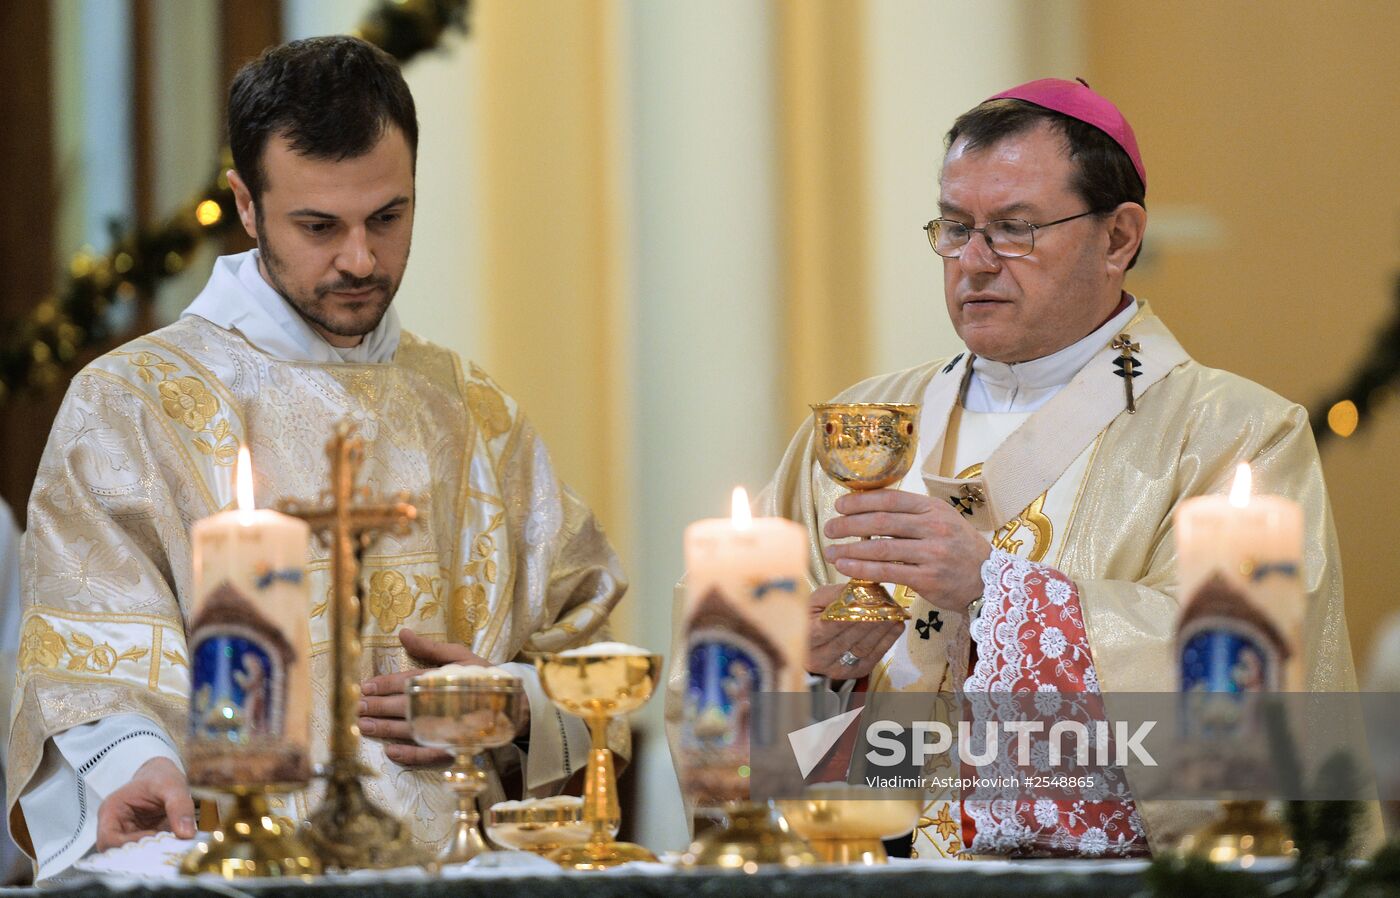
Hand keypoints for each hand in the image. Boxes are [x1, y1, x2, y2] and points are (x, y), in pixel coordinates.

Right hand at [96, 757, 194, 850]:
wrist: (164, 776)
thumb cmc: (161, 777)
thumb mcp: (172, 786)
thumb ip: (180, 806)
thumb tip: (186, 834)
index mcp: (111, 811)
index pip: (108, 840)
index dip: (129, 844)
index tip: (154, 838)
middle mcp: (114, 827)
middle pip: (117, 853)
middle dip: (140, 854)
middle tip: (165, 848)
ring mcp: (126, 835)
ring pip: (131, 857)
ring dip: (151, 856)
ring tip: (171, 846)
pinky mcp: (139, 841)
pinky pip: (145, 854)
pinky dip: (158, 853)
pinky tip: (173, 846)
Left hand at [360, 629, 528, 765]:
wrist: (516, 706)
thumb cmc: (484, 677)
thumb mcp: (460, 656)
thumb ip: (430, 648)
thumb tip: (402, 633)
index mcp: (443, 680)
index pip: (407, 682)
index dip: (384, 685)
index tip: (364, 686)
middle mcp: (442, 705)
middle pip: (403, 706)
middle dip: (377, 707)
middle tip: (356, 708)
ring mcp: (446, 729)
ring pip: (409, 730)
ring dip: (384, 729)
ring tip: (363, 726)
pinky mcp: (452, 748)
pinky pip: (426, 756)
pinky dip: (407, 756)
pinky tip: (390, 752)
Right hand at [805, 584, 904, 678]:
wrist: (811, 641)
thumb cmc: (811, 617)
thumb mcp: (815, 600)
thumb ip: (835, 594)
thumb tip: (860, 589)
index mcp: (806, 637)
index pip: (830, 625)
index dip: (851, 613)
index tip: (869, 599)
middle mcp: (818, 657)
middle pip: (848, 639)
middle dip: (871, 620)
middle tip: (888, 605)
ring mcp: (835, 668)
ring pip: (863, 648)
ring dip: (882, 630)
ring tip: (895, 613)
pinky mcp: (852, 673)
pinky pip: (872, 658)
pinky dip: (887, 641)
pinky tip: (896, 627)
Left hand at [822, 488, 990, 612]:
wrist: (990, 580)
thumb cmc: (960, 549)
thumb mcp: (943, 521)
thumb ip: (913, 515)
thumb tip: (870, 508)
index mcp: (934, 508)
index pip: (890, 499)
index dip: (860, 501)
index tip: (840, 505)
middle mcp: (933, 527)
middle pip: (881, 521)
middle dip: (848, 524)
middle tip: (828, 528)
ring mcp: (931, 553)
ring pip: (881, 547)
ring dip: (850, 549)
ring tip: (830, 551)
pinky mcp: (927, 578)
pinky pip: (888, 571)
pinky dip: (862, 568)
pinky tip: (846, 567)